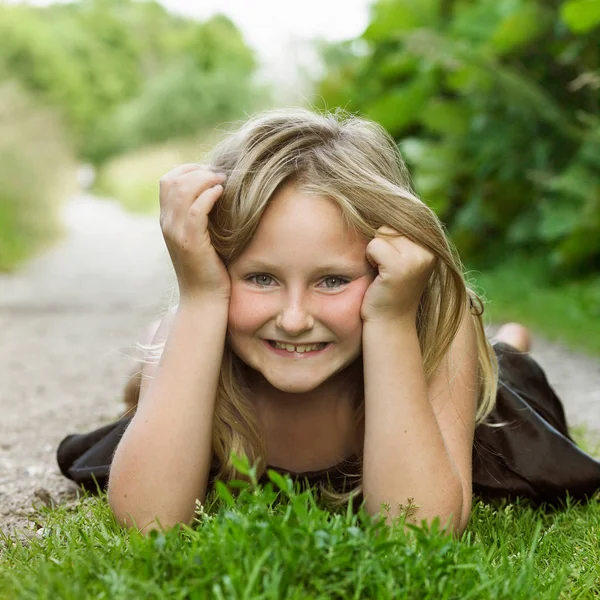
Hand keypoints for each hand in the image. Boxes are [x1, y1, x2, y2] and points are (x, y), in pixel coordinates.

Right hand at [159, 164, 230, 302]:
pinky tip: (221, 193)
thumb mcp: (201, 237)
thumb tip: (218, 192)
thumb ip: (201, 216)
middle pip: (172, 180)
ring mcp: (176, 233)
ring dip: (205, 179)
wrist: (204, 299)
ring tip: (223, 181)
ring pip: (182, 190)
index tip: (212, 173)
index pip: (168, 180)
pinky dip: (208, 195)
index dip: (189, 169)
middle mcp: (167, 224)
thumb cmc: (209, 268)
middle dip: (198, 171)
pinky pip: (195, 210)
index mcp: (167, 220)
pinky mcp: (190, 242)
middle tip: (221, 175)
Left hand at [360, 226, 436, 323]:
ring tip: (383, 272)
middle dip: (381, 244)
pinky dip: (370, 259)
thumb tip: (383, 200)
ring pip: (380, 234)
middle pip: (389, 226)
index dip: (386, 239)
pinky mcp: (401, 267)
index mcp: (432, 244)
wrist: (389, 323)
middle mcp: (429, 249)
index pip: (399, 219)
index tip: (392, 263)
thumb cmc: (389, 289)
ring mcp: (417, 258)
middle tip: (386, 269)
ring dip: (374, 252)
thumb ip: (401, 234)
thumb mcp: (401, 257)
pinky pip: (374, 246)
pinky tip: (379, 277)